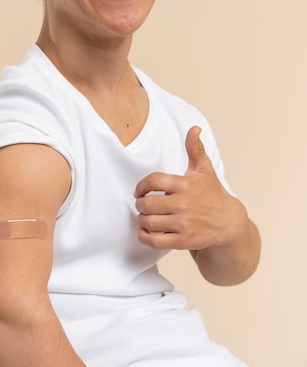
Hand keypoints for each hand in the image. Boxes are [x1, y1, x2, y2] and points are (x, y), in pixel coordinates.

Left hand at [134, 126, 246, 250]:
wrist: (229, 222)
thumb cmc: (212, 193)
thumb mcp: (204, 169)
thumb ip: (195, 149)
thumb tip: (194, 128)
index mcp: (185, 184)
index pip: (152, 181)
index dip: (141, 185)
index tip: (139, 191)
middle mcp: (183, 204)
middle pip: (147, 203)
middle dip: (140, 204)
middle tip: (142, 204)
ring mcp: (183, 224)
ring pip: (148, 222)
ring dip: (141, 220)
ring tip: (144, 217)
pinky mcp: (184, 240)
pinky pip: (155, 240)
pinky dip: (144, 237)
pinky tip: (146, 232)